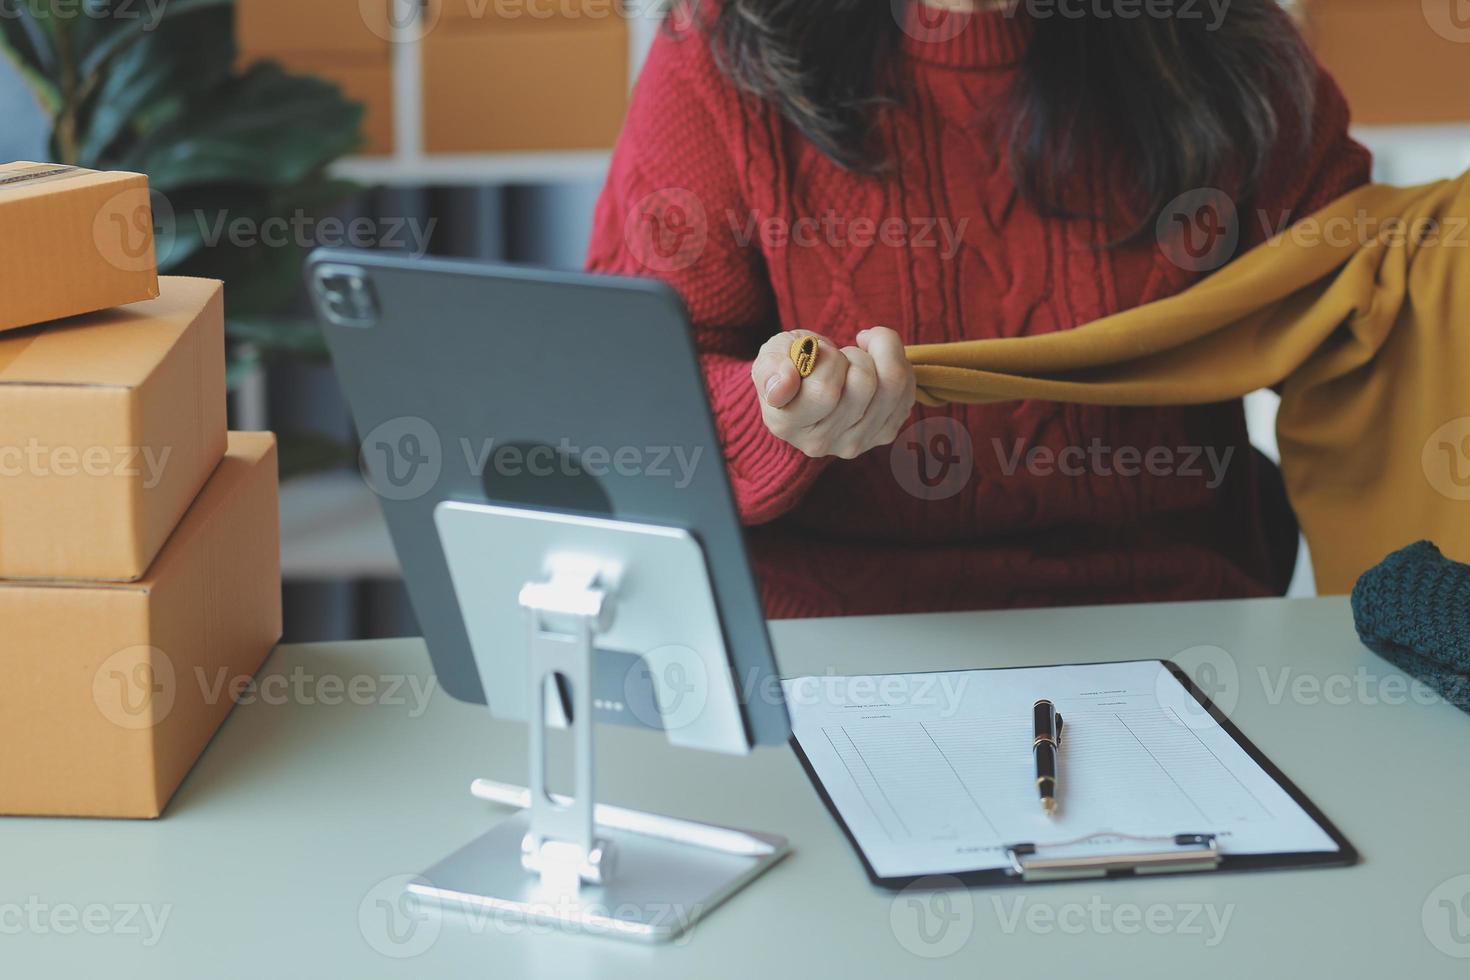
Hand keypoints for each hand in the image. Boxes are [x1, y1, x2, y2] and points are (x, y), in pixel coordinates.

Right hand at [750, 327, 916, 458]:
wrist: (809, 383)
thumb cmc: (789, 364)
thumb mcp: (771, 355)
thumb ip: (770, 367)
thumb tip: (782, 386)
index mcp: (787, 424)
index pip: (825, 391)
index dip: (827, 359)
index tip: (812, 353)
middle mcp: (821, 442)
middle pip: (863, 383)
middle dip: (853, 354)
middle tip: (836, 357)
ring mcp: (855, 443)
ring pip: (892, 383)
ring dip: (877, 356)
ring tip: (856, 358)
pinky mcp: (884, 434)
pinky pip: (908, 388)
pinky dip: (896, 364)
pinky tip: (874, 366)